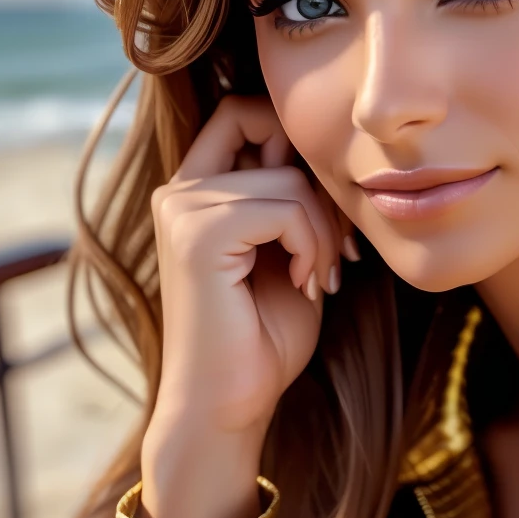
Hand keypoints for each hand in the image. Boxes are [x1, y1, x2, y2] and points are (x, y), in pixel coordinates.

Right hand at [141, 96, 353, 517]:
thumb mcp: (290, 251)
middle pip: (271, 129)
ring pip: (289, 178)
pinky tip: (306, 285)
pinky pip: (284, 208)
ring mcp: (182, 209)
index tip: (325, 214)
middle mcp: (179, 190)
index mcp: (195, 189)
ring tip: (321, 277)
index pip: (245, 111)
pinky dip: (312, 246)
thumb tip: (328, 149)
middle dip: (321, 184)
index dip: (295, 142)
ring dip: (325, 231)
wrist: (228, 405)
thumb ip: (295, 197)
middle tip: (339, 248)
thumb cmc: (262, 338)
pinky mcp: (197, 234)